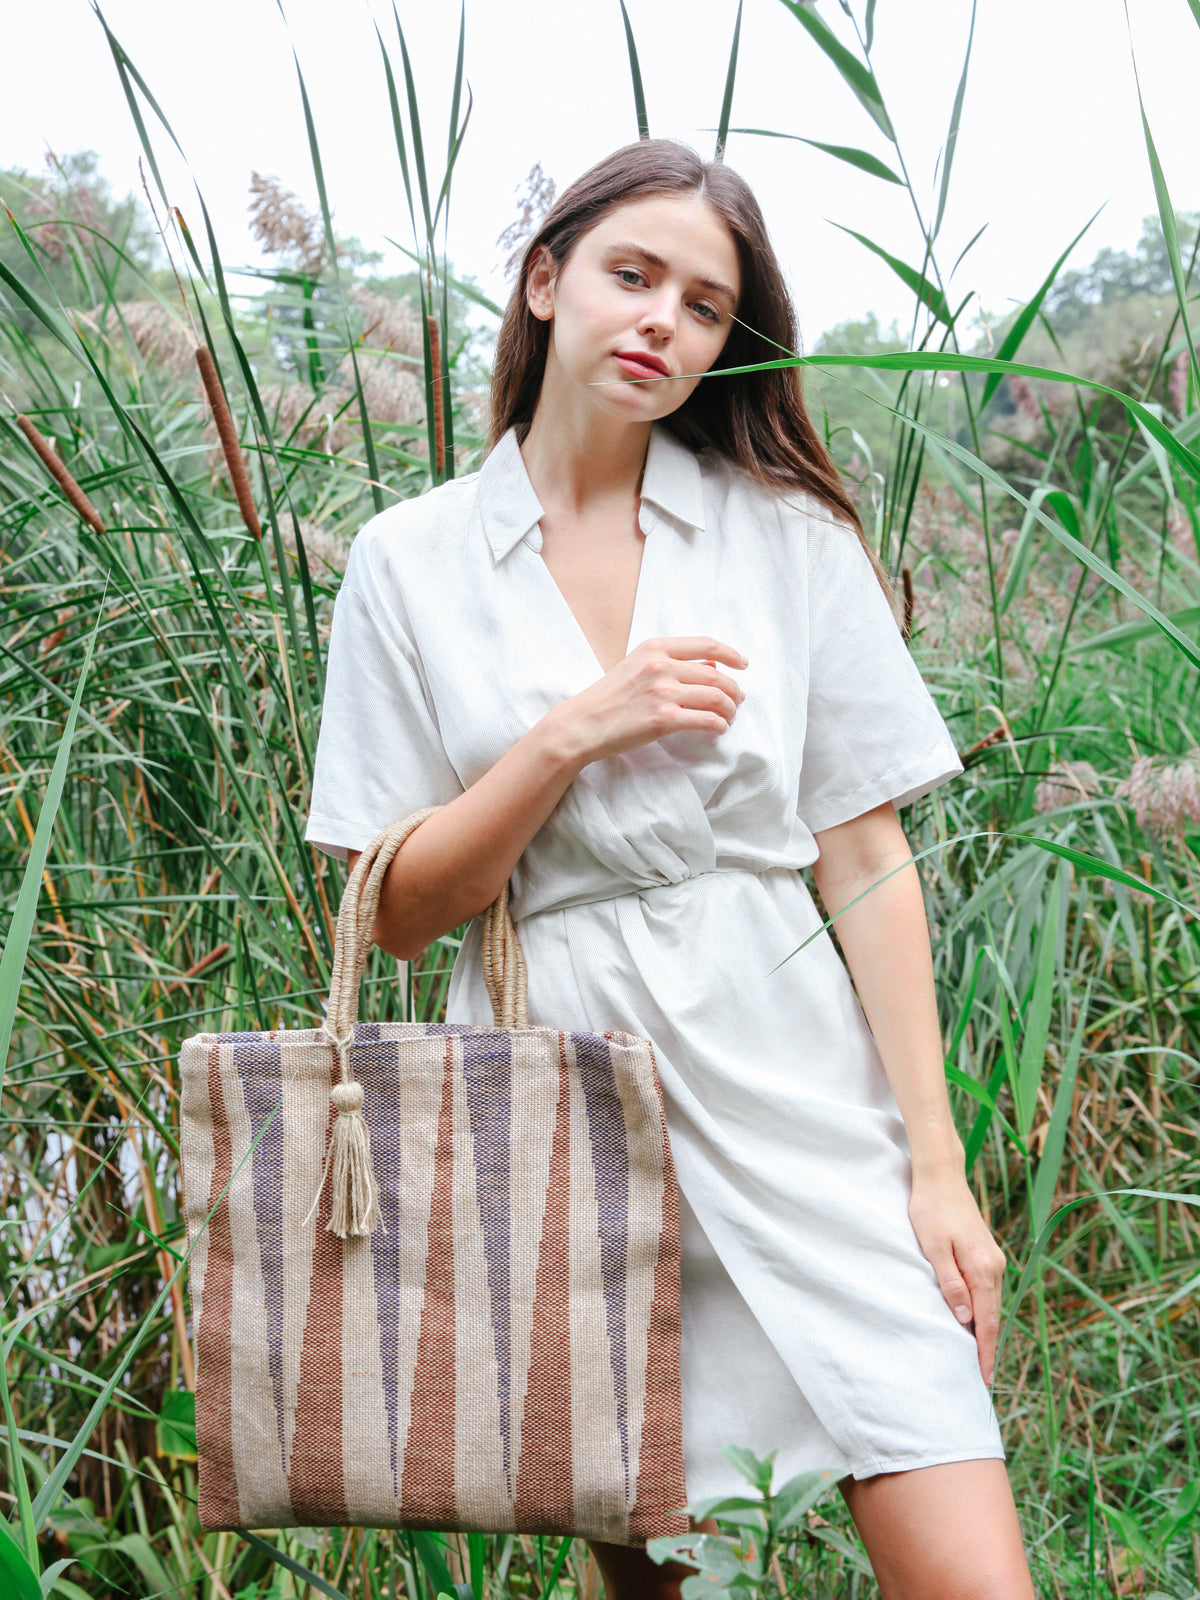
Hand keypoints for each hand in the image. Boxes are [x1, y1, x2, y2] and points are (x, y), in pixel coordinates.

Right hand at [550, 636, 747, 764]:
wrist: (583, 723)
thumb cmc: (609, 697)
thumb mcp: (636, 666)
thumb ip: (669, 662)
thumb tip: (710, 666)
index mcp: (655, 648)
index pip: (705, 645)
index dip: (730, 654)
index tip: (742, 664)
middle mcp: (660, 666)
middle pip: (716, 675)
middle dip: (734, 690)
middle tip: (738, 700)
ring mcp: (662, 692)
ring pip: (716, 697)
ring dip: (730, 709)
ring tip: (729, 717)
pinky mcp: (663, 719)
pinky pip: (706, 720)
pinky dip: (719, 725)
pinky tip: (718, 729)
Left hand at [907, 1171, 1006, 1384]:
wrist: (941, 1175)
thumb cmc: (931, 1209)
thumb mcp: (933, 1247)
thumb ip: (949, 1283)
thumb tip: (964, 1319)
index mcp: (982, 1268)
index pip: (987, 1321)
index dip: (986, 1352)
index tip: (984, 1379)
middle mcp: (993, 1265)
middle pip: (993, 1316)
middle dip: (988, 1347)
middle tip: (981, 1379)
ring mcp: (992, 1258)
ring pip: (991, 1303)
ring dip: (985, 1330)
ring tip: (977, 1357)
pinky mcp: (985, 1252)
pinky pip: (986, 1290)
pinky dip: (983, 1310)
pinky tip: (974, 1320)